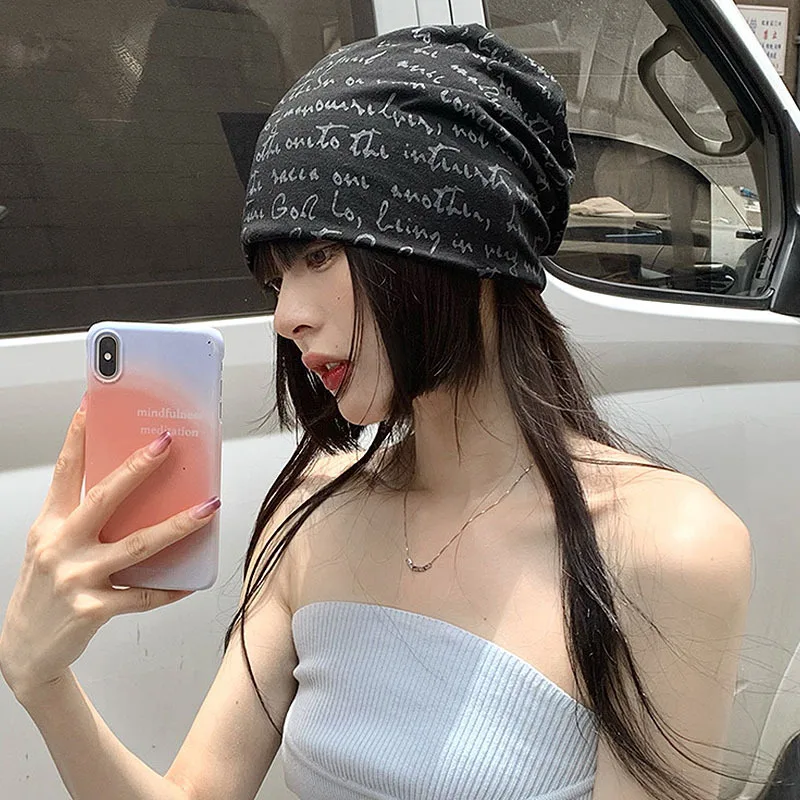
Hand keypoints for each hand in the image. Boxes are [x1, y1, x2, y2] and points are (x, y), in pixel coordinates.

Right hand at [0, 400, 219, 700]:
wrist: (25, 648)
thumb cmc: (44, 587)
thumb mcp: (51, 545)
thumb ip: (81, 517)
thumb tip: (130, 486)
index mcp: (50, 524)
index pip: (65, 472)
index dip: (77, 437)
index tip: (92, 406)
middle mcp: (60, 546)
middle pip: (105, 498)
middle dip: (137, 468)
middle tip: (166, 443)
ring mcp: (76, 578)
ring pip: (137, 546)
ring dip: (178, 525)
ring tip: (208, 507)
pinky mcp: (92, 609)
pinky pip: (142, 596)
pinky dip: (169, 589)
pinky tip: (190, 581)